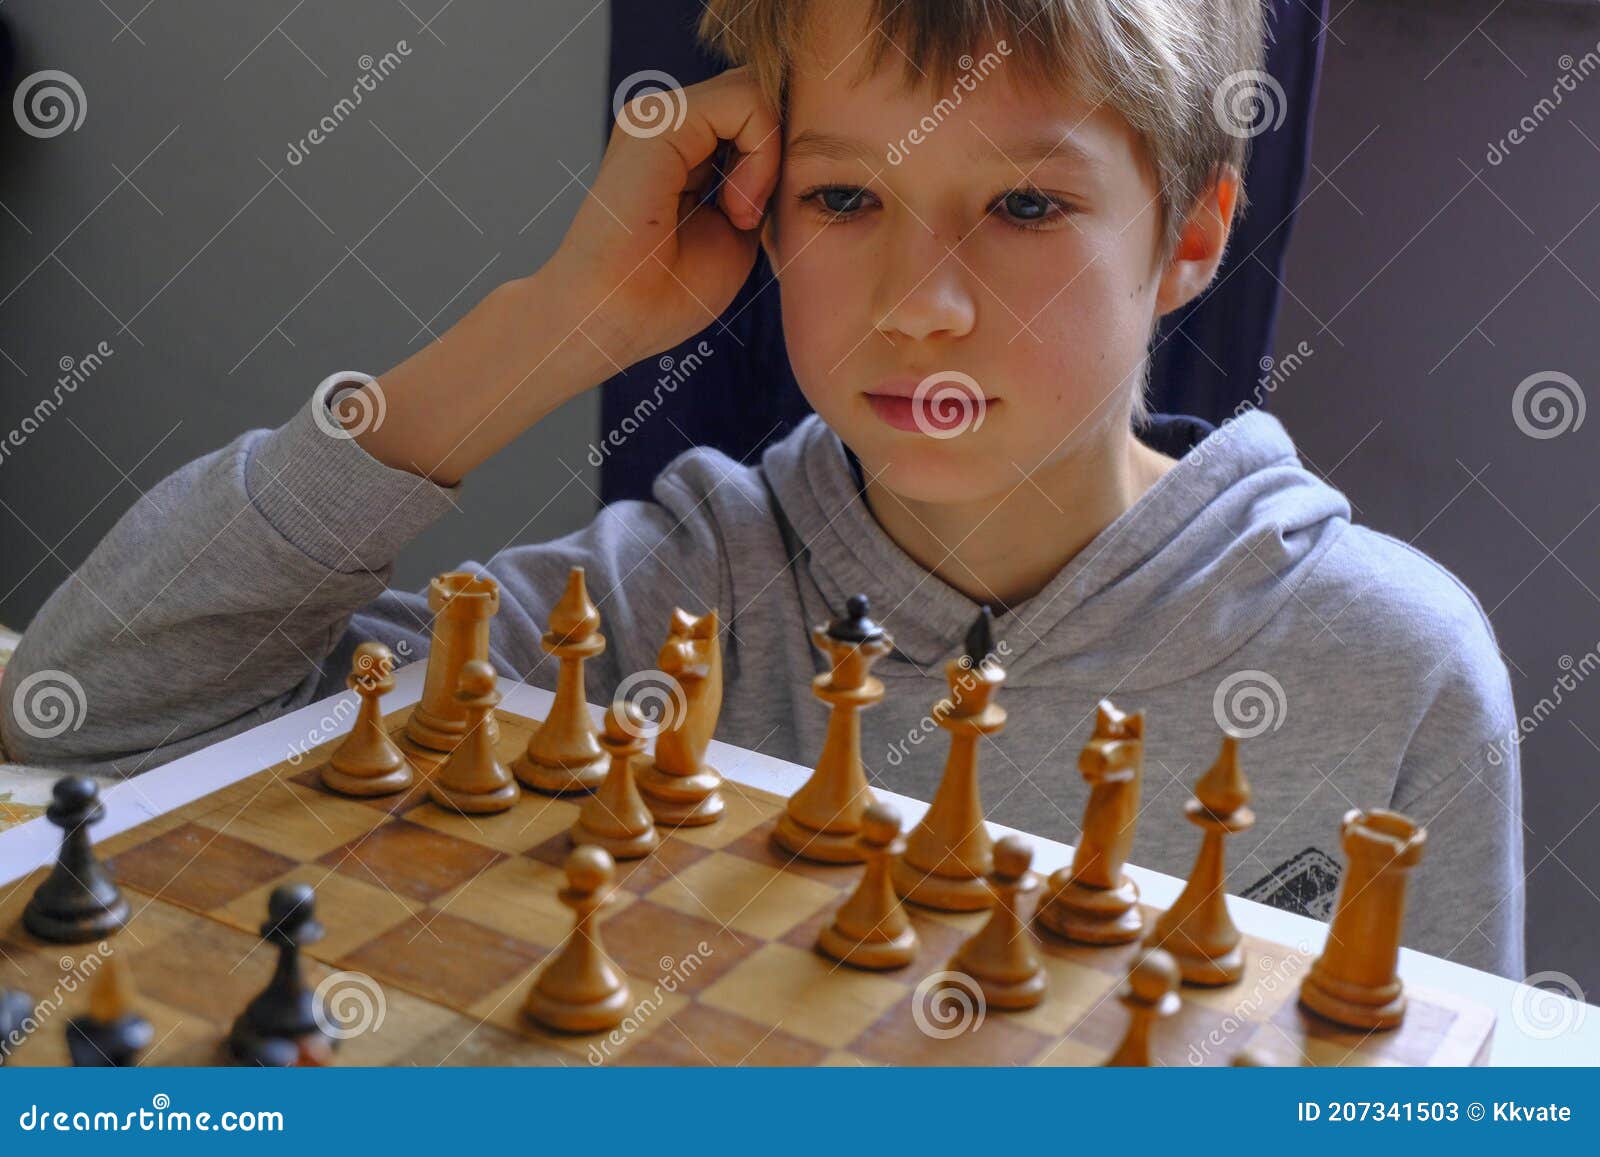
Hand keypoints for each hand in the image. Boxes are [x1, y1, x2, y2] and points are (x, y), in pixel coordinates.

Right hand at [546, 67, 781, 365]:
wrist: (613, 320)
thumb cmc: (668, 293)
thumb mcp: (736, 227)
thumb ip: (761, 181)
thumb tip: (798, 147)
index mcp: (682, 143)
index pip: (758, 109)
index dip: (782, 154)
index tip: (757, 216)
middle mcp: (668, 120)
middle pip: (762, 92)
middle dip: (781, 150)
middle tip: (752, 215)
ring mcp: (659, 114)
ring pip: (758, 90)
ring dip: (770, 157)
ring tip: (740, 214)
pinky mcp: (659, 121)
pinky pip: (748, 102)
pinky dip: (762, 155)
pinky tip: (736, 207)